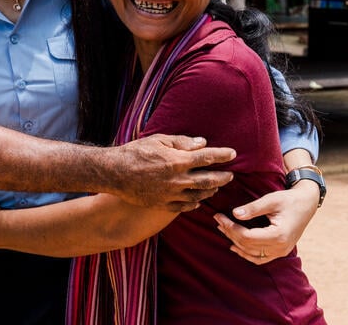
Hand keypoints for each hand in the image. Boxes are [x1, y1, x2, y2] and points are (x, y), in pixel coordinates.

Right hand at [112, 134, 234, 211]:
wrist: (115, 173)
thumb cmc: (136, 152)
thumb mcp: (159, 140)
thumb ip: (182, 142)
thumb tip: (202, 143)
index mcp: (177, 161)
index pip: (207, 157)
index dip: (222, 155)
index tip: (232, 154)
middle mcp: (178, 179)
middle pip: (208, 180)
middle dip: (223, 177)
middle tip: (231, 175)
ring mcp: (171, 194)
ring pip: (199, 194)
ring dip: (211, 190)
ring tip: (217, 186)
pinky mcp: (163, 204)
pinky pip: (185, 206)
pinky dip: (195, 202)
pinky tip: (199, 199)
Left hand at [213, 181, 319, 263]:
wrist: (307, 203)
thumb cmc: (289, 199)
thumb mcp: (271, 200)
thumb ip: (253, 208)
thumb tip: (234, 214)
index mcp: (279, 235)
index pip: (247, 236)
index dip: (231, 228)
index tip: (219, 216)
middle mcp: (281, 248)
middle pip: (248, 245)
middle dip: (230, 233)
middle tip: (218, 220)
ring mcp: (281, 252)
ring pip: (252, 254)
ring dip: (236, 243)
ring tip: (223, 230)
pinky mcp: (281, 251)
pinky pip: (260, 258)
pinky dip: (246, 254)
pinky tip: (235, 247)